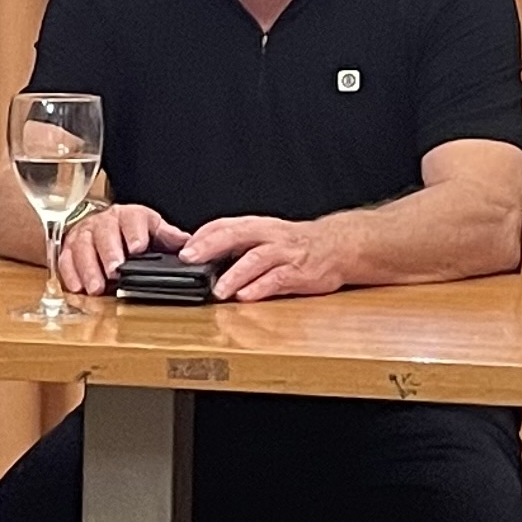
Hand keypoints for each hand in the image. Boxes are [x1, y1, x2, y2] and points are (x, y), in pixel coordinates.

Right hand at [54, 203, 187, 295]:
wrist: (100, 228)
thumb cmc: (130, 232)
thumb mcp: (153, 229)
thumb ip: (168, 237)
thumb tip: (188, 244)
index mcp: (129, 216)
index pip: (133, 220)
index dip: (135, 233)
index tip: (138, 247)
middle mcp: (105, 222)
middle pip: (105, 233)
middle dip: (109, 252)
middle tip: (115, 270)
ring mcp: (84, 234)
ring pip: (82, 247)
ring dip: (89, 267)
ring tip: (96, 287)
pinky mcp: (68, 249)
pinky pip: (65, 259)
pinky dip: (70, 274)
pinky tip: (77, 287)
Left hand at [184, 214, 347, 302]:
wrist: (339, 245)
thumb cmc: (298, 244)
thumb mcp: (267, 236)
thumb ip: (240, 245)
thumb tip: (205, 257)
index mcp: (259, 226)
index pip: (225, 224)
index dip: (203, 235)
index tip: (182, 247)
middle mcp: (270, 236)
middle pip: (236, 235)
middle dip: (210, 247)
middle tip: (189, 259)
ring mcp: (285, 254)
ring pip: (255, 260)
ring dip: (234, 275)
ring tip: (217, 290)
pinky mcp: (299, 273)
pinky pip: (277, 280)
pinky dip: (260, 288)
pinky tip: (245, 296)